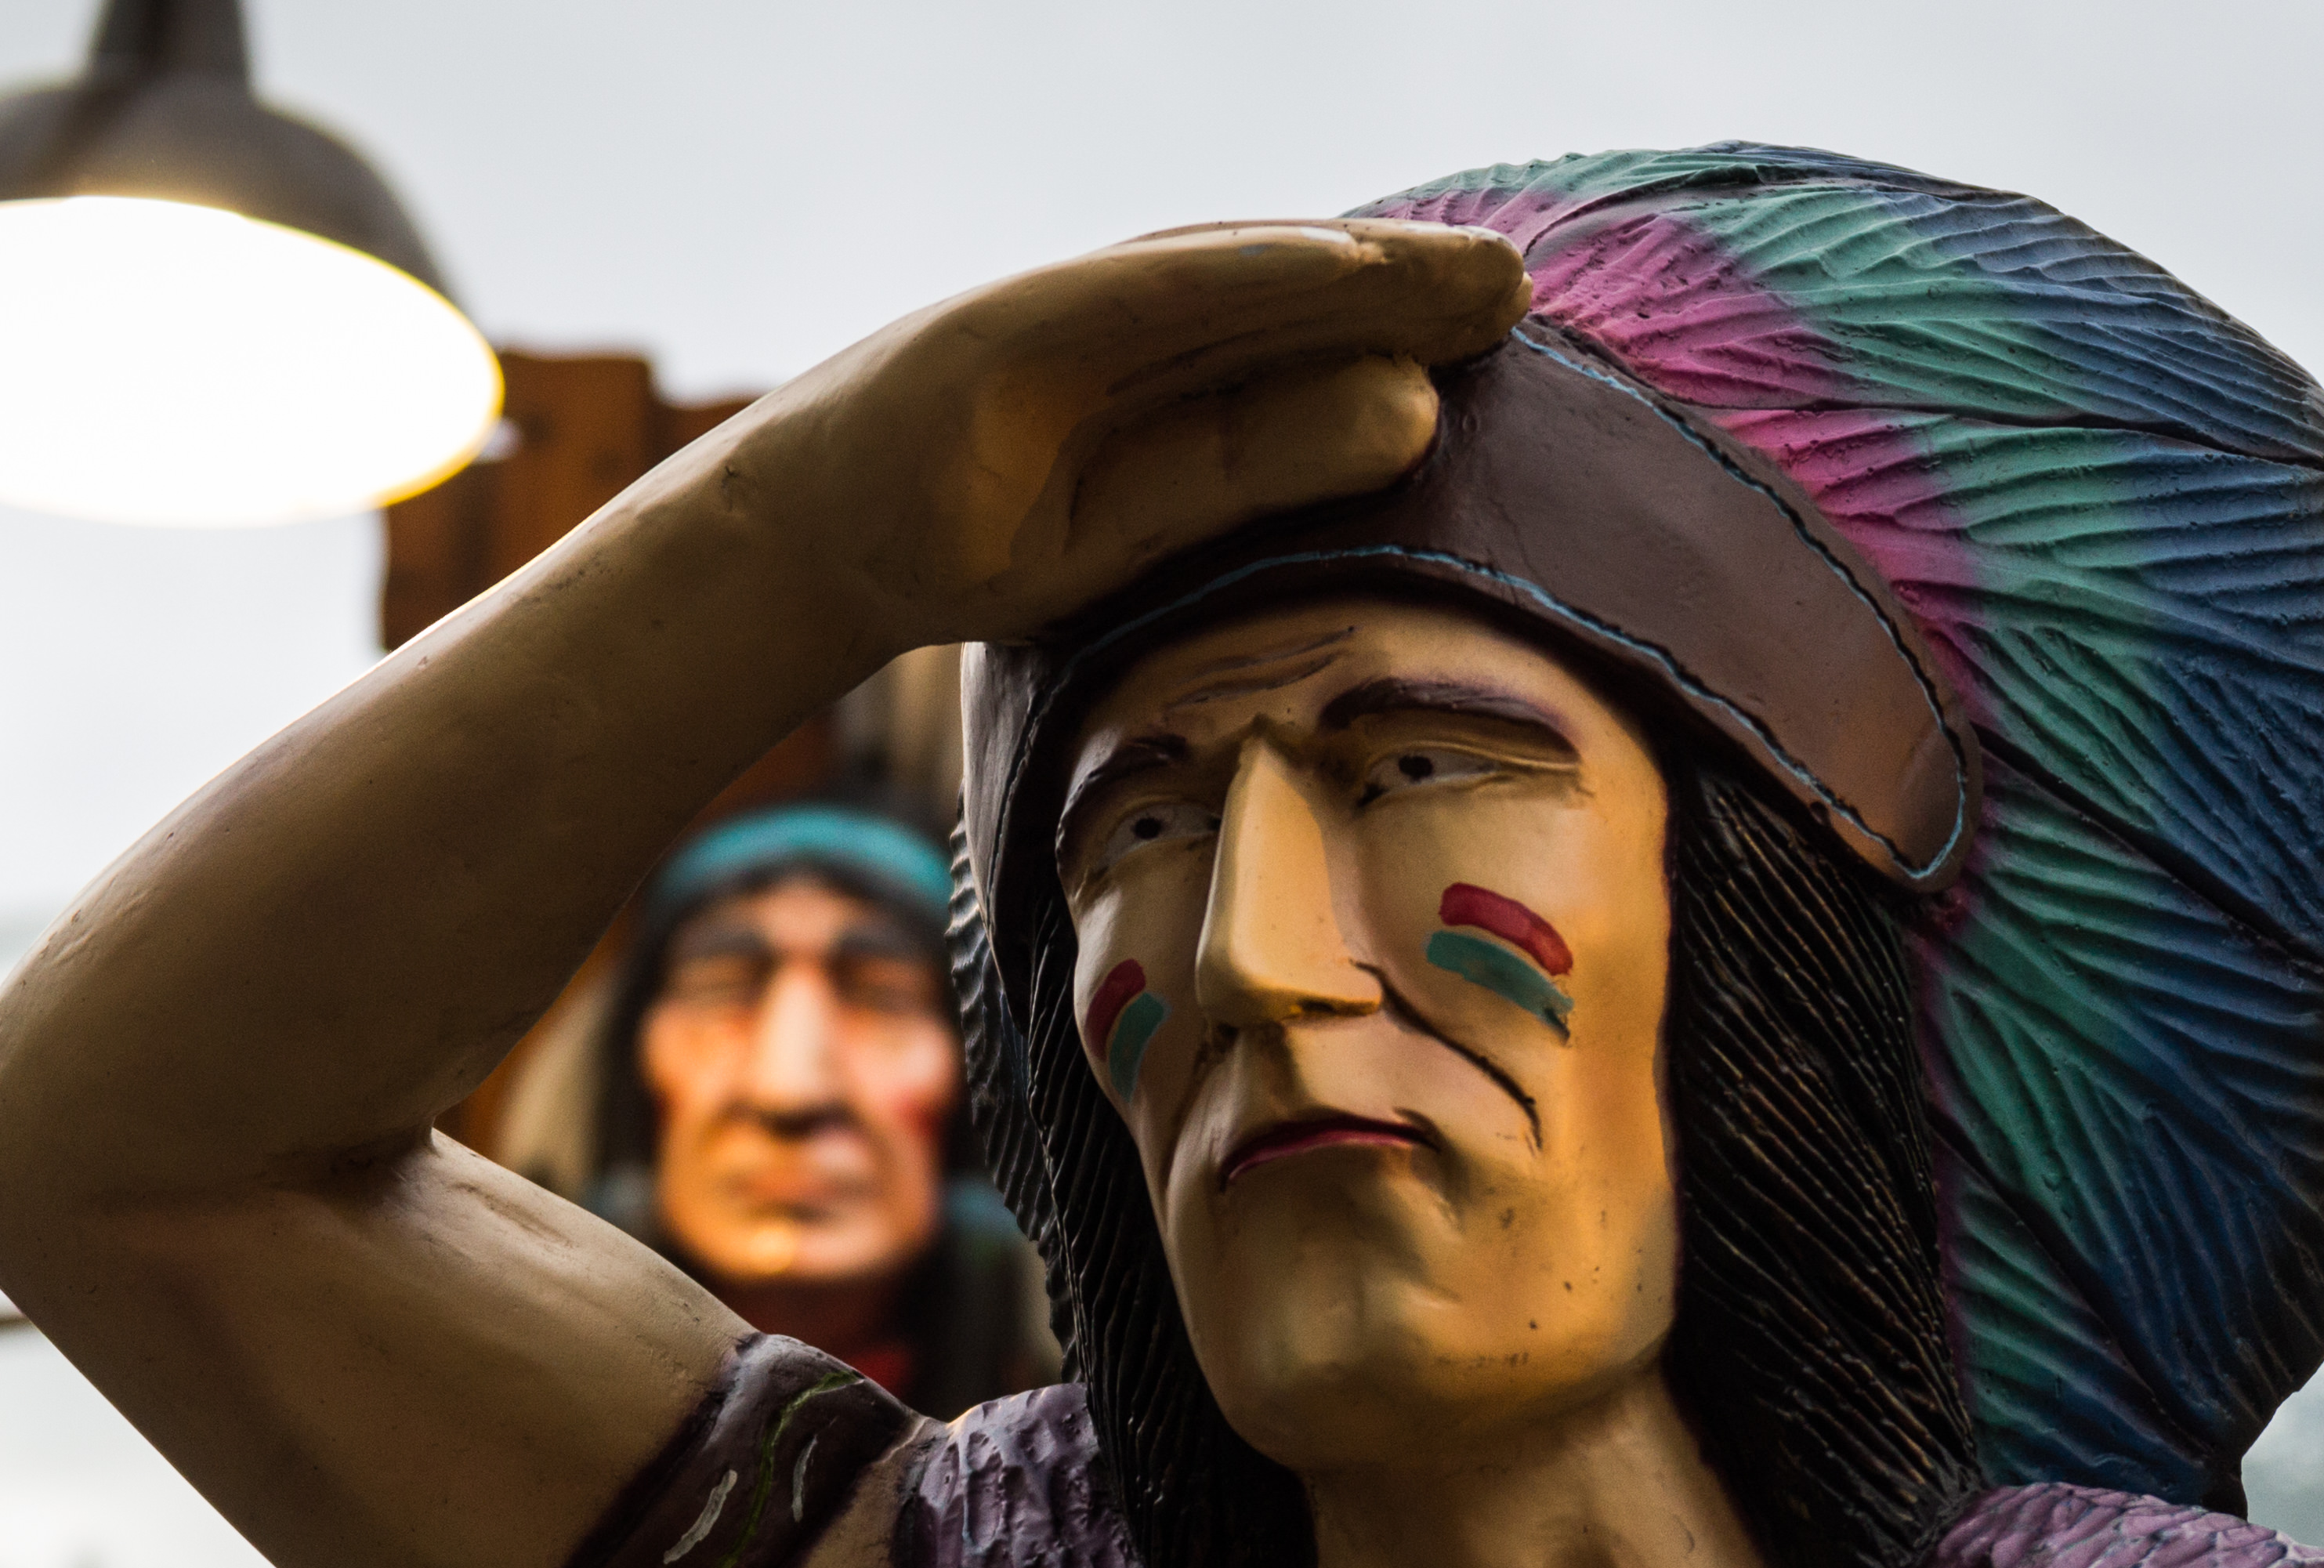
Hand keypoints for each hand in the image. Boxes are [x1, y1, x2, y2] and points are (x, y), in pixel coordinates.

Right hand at [737, 220, 1528, 651]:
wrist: (801, 547)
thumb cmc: (970, 540)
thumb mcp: (1134, 528)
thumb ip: (1258, 466)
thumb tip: (1410, 413)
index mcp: (1151, 384)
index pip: (1295, 349)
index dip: (1401, 329)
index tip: (1507, 336)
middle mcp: (1118, 333)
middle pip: (1283, 299)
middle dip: (1401, 287)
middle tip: (1522, 287)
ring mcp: (1061, 318)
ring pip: (1229, 279)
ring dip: (1353, 267)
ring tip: (1467, 274)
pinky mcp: (1006, 322)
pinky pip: (1140, 290)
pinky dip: (1241, 270)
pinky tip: (1337, 264)